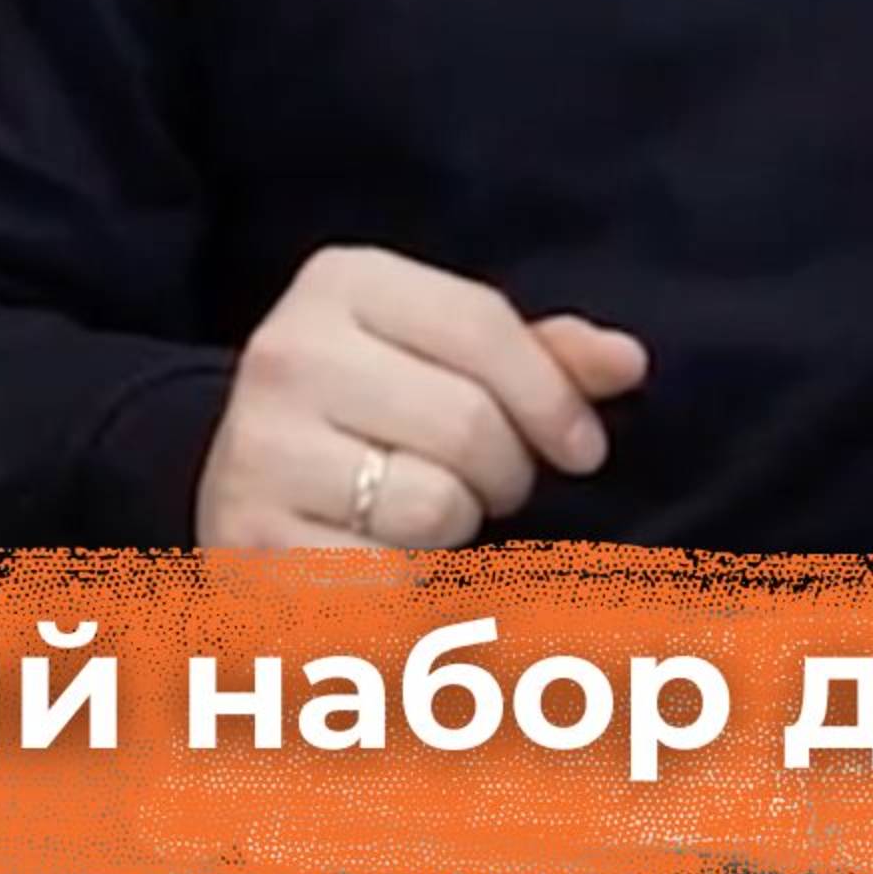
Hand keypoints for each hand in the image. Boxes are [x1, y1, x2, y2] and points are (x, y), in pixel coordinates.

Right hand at [194, 246, 649, 548]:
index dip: (554, 397)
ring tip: (420, 519)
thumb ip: (539, 358)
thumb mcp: (447, 361)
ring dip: (453, 530)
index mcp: (340, 282)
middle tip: (485, 489)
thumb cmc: (375, 420)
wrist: (244, 496)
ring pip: (433, 505)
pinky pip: (387, 581)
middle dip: (504, 472)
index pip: (482, 325)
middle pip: (468, 422)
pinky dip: (406, 590)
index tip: (583, 449)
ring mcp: (258, 451)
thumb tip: (628, 362)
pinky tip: (377, 565)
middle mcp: (286, 354)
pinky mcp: (252, 547)